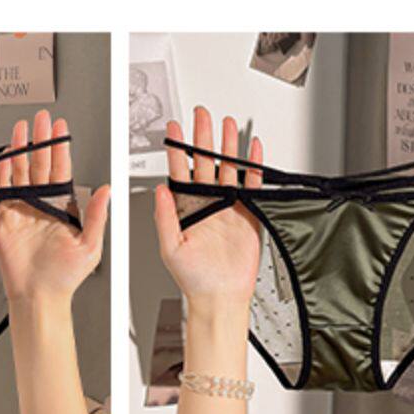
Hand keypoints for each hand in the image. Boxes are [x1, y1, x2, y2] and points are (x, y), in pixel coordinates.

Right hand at [0, 112, 109, 304]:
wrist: (39, 296)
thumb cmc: (65, 277)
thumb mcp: (90, 247)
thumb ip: (96, 216)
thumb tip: (106, 190)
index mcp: (62, 207)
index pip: (61, 169)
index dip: (60, 148)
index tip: (60, 129)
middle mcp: (43, 203)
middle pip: (41, 164)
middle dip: (41, 140)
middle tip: (41, 119)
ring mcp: (23, 208)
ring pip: (22, 170)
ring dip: (21, 148)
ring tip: (22, 129)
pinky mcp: (6, 216)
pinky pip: (4, 188)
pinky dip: (4, 170)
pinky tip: (6, 155)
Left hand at [154, 109, 262, 305]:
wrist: (220, 298)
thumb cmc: (193, 279)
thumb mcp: (170, 248)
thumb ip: (164, 217)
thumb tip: (159, 190)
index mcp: (185, 208)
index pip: (179, 171)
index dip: (177, 149)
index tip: (174, 129)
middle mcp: (206, 203)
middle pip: (204, 162)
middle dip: (203, 138)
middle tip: (201, 115)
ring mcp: (227, 207)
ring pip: (228, 168)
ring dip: (227, 146)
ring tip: (226, 124)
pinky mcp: (247, 215)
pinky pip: (252, 186)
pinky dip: (254, 167)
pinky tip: (253, 150)